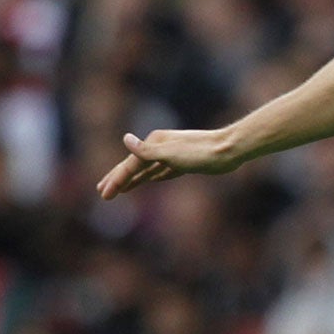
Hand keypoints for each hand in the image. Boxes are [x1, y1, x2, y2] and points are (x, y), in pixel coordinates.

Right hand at [96, 128, 242, 199]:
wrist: (230, 149)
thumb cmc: (202, 152)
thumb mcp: (171, 154)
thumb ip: (147, 151)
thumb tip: (125, 139)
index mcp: (154, 143)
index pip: (129, 165)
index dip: (116, 180)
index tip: (103, 194)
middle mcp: (161, 147)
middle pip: (135, 165)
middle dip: (119, 179)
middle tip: (102, 191)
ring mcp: (173, 154)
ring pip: (148, 169)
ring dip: (134, 179)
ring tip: (121, 189)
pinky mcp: (186, 162)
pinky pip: (163, 171)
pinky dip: (153, 176)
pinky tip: (150, 180)